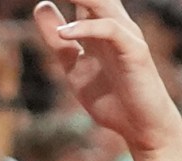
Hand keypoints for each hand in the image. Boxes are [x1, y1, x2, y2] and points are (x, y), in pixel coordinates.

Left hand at [32, 0, 181, 153]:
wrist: (141, 127)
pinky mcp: (135, 50)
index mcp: (100, 26)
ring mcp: (126, 36)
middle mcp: (114, 24)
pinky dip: (86, 28)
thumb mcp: (74, 67)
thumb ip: (57, 40)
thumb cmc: (112, 98)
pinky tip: (64, 32)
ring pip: (103, 3)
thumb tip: (41, 5)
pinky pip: (110, 30)